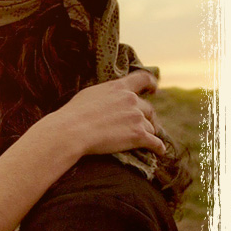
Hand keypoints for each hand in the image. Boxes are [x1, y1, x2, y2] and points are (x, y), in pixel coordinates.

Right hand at [39, 70, 165, 160]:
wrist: (72, 131)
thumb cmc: (74, 113)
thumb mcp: (89, 94)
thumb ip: (105, 94)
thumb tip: (108, 98)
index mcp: (118, 87)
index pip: (142, 78)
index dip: (151, 83)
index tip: (153, 89)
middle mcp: (131, 100)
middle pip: (148, 108)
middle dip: (147, 117)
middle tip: (142, 124)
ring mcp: (136, 117)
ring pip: (151, 127)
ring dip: (147, 133)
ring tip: (142, 141)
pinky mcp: (139, 135)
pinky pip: (155, 143)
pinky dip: (158, 148)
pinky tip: (158, 151)